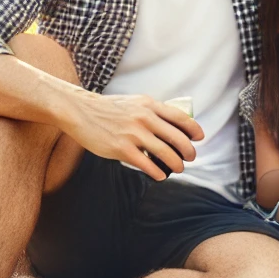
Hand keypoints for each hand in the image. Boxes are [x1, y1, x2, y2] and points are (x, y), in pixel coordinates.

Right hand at [61, 89, 202, 181]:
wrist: (79, 111)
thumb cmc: (106, 109)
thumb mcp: (133, 102)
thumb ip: (151, 111)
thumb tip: (169, 124)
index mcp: (149, 105)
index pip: (180, 117)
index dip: (193, 129)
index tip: (199, 138)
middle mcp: (144, 118)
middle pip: (178, 138)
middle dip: (188, 151)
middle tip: (190, 157)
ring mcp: (133, 134)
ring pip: (166, 153)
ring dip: (177, 164)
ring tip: (179, 168)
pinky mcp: (121, 149)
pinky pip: (147, 164)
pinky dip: (158, 172)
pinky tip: (160, 175)